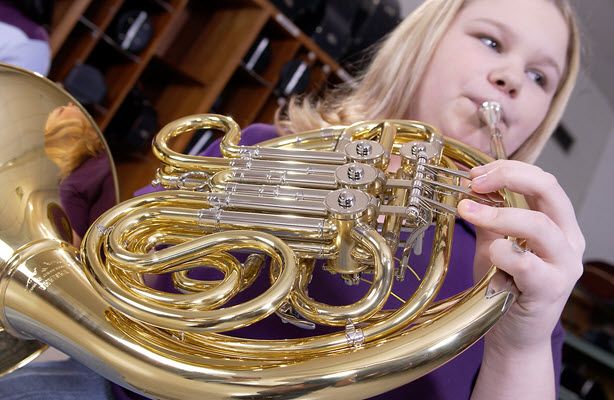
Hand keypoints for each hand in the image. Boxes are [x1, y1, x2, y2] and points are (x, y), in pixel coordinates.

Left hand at [457, 159, 584, 351]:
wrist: (513, 335)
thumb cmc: (505, 287)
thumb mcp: (494, 244)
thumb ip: (487, 218)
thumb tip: (468, 188)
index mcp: (557, 223)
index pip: (542, 180)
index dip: (508, 169)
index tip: (475, 174)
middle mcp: (568, 239)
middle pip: (549, 189)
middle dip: (508, 177)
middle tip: (474, 183)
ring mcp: (563, 264)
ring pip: (539, 224)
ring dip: (498, 213)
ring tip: (468, 211)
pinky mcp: (551, 288)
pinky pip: (526, 262)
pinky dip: (502, 252)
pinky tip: (490, 254)